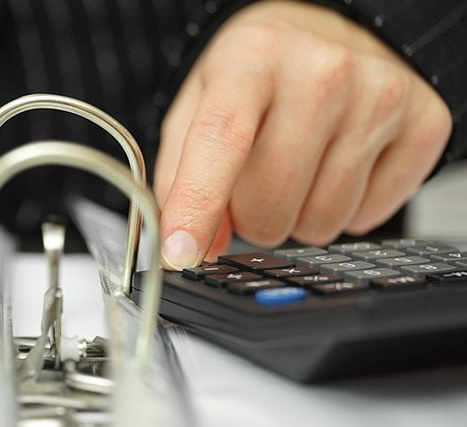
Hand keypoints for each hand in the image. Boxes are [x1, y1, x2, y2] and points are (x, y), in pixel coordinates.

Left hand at [154, 0, 452, 268]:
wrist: (329, 33)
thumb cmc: (260, 72)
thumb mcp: (199, 103)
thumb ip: (181, 176)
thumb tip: (194, 246)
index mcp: (252, 57)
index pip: (222, 140)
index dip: (197, 204)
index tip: (181, 253)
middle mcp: (321, 71)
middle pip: (269, 201)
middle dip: (250, 214)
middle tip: (254, 179)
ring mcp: (380, 96)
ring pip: (319, 222)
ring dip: (297, 215)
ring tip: (298, 168)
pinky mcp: (423, 124)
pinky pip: (366, 219)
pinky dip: (344, 210)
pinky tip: (337, 166)